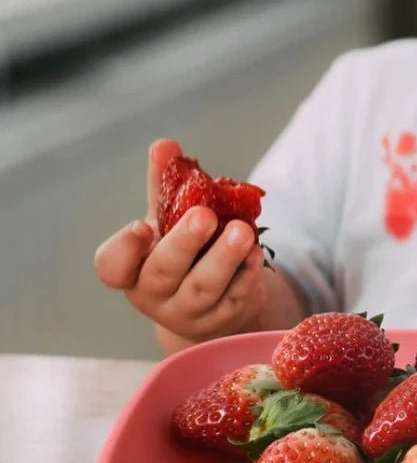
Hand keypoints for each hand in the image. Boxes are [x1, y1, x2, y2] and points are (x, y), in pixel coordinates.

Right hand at [93, 139, 267, 342]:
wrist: (213, 300)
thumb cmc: (183, 252)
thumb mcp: (169, 219)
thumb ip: (166, 185)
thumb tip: (164, 145)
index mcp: (133, 268)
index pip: (112, 267)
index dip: (124, 250)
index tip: (141, 226)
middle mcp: (155, 293)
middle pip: (163, 273)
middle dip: (184, 243)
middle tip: (204, 215)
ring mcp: (189, 311)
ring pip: (203, 287)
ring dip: (224, 257)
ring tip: (242, 231)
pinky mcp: (223, 317)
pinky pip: (235, 296)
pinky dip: (247, 273)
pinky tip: (257, 252)